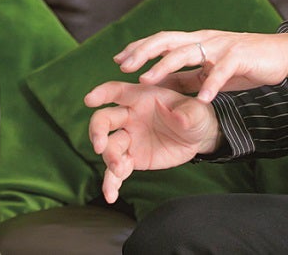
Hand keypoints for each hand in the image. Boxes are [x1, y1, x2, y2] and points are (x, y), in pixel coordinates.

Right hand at [84, 81, 219, 202]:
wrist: (199, 137)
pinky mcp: (133, 159)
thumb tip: (178, 117)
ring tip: (119, 170)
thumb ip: (187, 114)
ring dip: (109, 159)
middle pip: (104, 120)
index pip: (116, 92)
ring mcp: (129, 139)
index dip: (101, 94)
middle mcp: (129, 117)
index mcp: (141, 98)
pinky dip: (111, 183)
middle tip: (99, 146)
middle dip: (97, 131)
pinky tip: (110, 195)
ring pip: (109, 147)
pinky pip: (116, 170)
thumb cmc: (196, 115)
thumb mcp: (196, 111)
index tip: (89, 100)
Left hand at [114, 29, 287, 101]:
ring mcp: (221, 46)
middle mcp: (204, 40)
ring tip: (147, 80)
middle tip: (123, 67)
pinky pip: (221, 70)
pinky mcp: (240, 56)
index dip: (139, 48)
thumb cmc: (244, 63)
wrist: (280, 54)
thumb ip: (188, 77)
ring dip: (164, 66)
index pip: (161, 40)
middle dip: (143, 52)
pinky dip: (211, 84)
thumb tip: (162, 86)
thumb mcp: (210, 71)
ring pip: (187, 52)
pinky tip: (202, 98)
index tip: (118, 60)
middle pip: (167, 40)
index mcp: (196, 42)